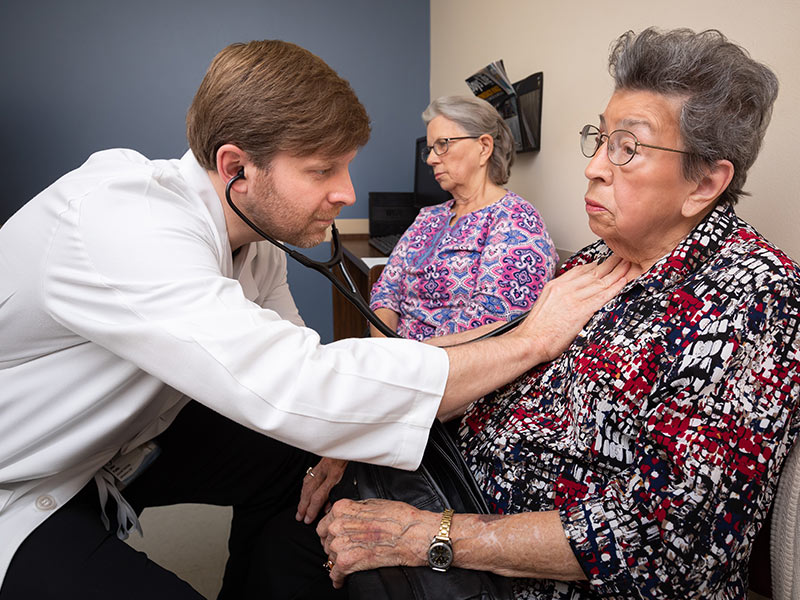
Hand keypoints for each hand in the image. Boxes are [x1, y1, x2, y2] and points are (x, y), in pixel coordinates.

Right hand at [296, 458, 348, 523]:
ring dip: (302, 498)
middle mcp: (326, 470)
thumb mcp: (353, 476)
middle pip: (310, 492)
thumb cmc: (354, 457)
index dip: (312, 509)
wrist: (351, 441)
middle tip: (300, 517)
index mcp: (335, 475)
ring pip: (307, 484)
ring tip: (300, 508)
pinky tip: (304, 492)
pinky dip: (305, 486)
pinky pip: (309, 476)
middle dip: (303, 506)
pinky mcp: (321, 462)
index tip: (308, 519)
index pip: (319, 496)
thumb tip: (329, 507)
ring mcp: (322, 466)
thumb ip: (340, 492)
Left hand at [317, 498, 437, 587]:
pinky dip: (338, 578)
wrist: (412, 533)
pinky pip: (335, 574)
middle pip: (327, 542)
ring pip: (331, 557)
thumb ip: (355, 510)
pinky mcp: (347, 562)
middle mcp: (337, 525)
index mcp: (342, 509)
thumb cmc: (398, 517)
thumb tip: (349, 516)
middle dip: (334, 548)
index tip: (335, 539)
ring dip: (339, 562)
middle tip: (345, 552)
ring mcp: (340, 544)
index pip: (325, 525)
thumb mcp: (373, 503)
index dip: (331, 534)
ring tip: (348, 565)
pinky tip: (342, 580)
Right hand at [515, 256, 630, 362]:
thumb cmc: (535, 331)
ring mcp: (573, 298)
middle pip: (592, 272)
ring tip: (628, 265)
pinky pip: (603, 295)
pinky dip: (616, 287)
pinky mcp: (582, 310)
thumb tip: (565, 301)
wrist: (530, 341)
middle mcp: (564, 288)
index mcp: (554, 286)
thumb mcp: (542, 306)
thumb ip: (555, 299)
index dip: (594, 265)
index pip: (578, 271)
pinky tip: (624, 281)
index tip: (602, 263)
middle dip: (609, 263)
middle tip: (621, 257)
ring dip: (617, 272)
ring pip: (601, 281)